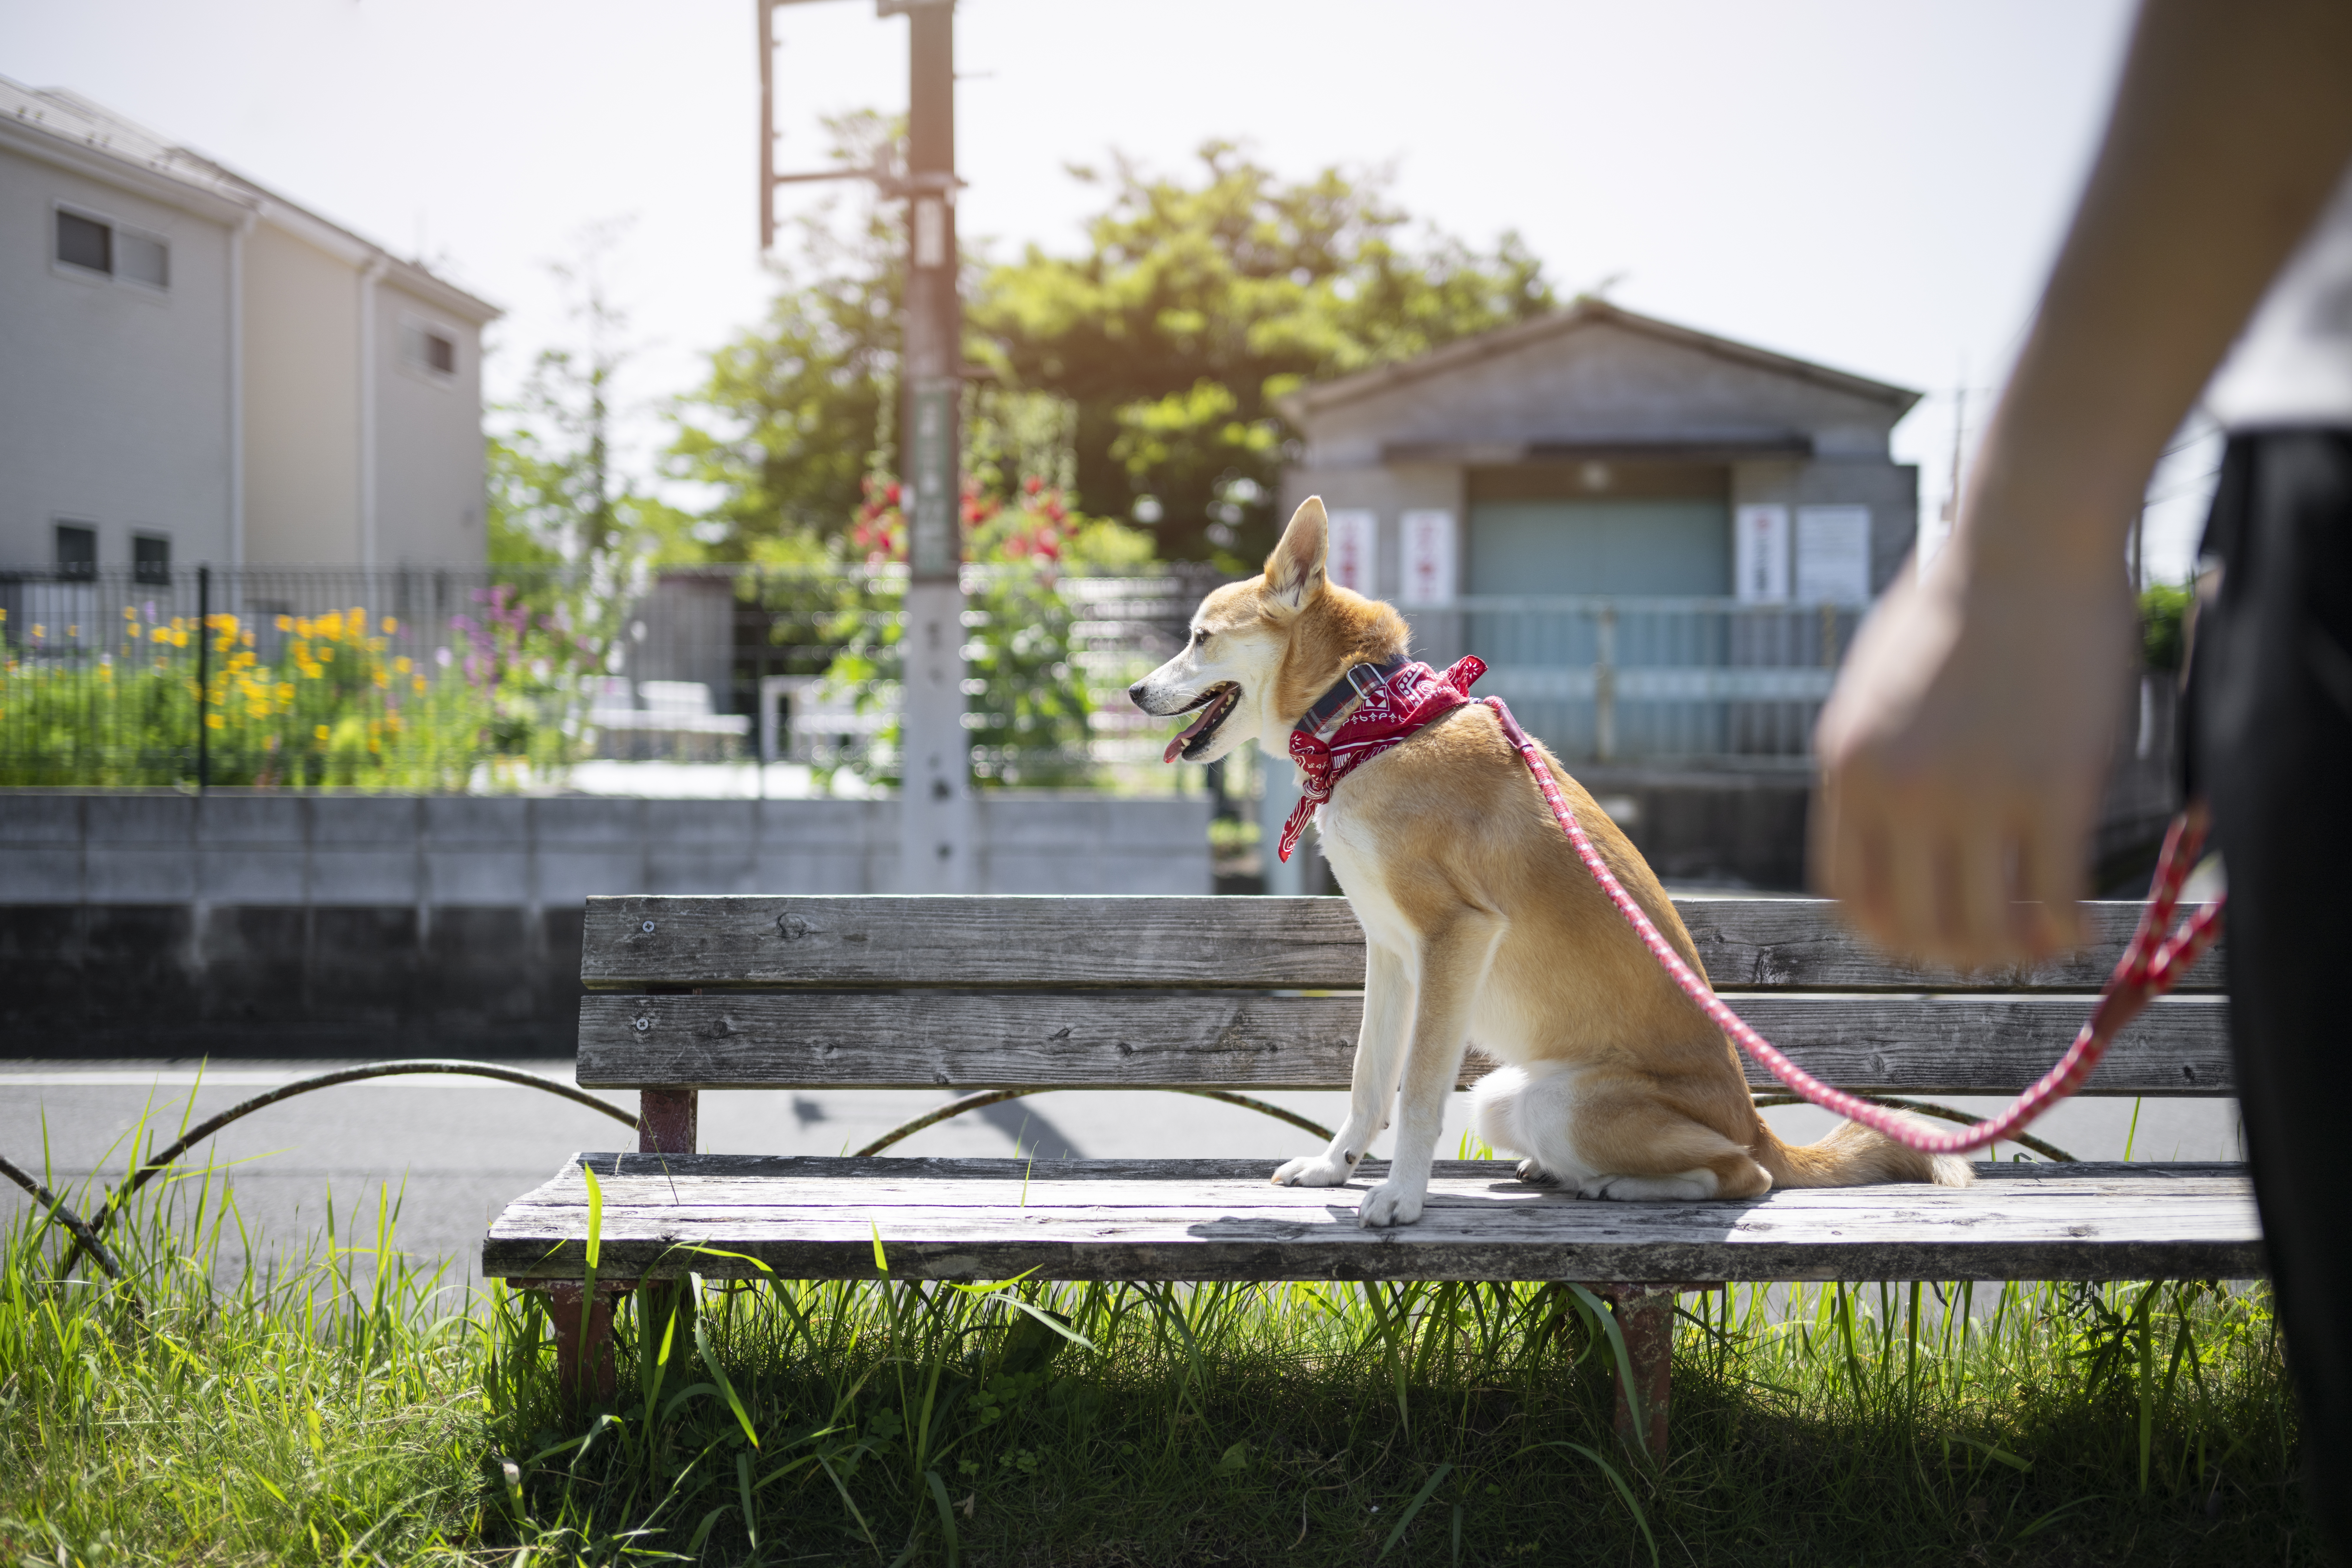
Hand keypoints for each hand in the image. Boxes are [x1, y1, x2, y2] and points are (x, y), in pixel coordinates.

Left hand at [1812, 548, 2136, 968]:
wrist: (2021, 543)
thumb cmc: (1953, 610)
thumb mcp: (1875, 695)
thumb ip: (1874, 767)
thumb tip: (1889, 841)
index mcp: (1849, 770)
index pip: (1851, 898)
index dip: (1888, 935)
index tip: (1923, 937)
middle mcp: (1901, 792)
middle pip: (1915, 928)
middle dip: (1952, 953)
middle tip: (1990, 944)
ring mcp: (1977, 794)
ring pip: (1983, 929)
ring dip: (2010, 952)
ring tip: (2035, 942)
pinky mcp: (2054, 787)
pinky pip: (2055, 899)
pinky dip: (2065, 932)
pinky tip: (2076, 928)